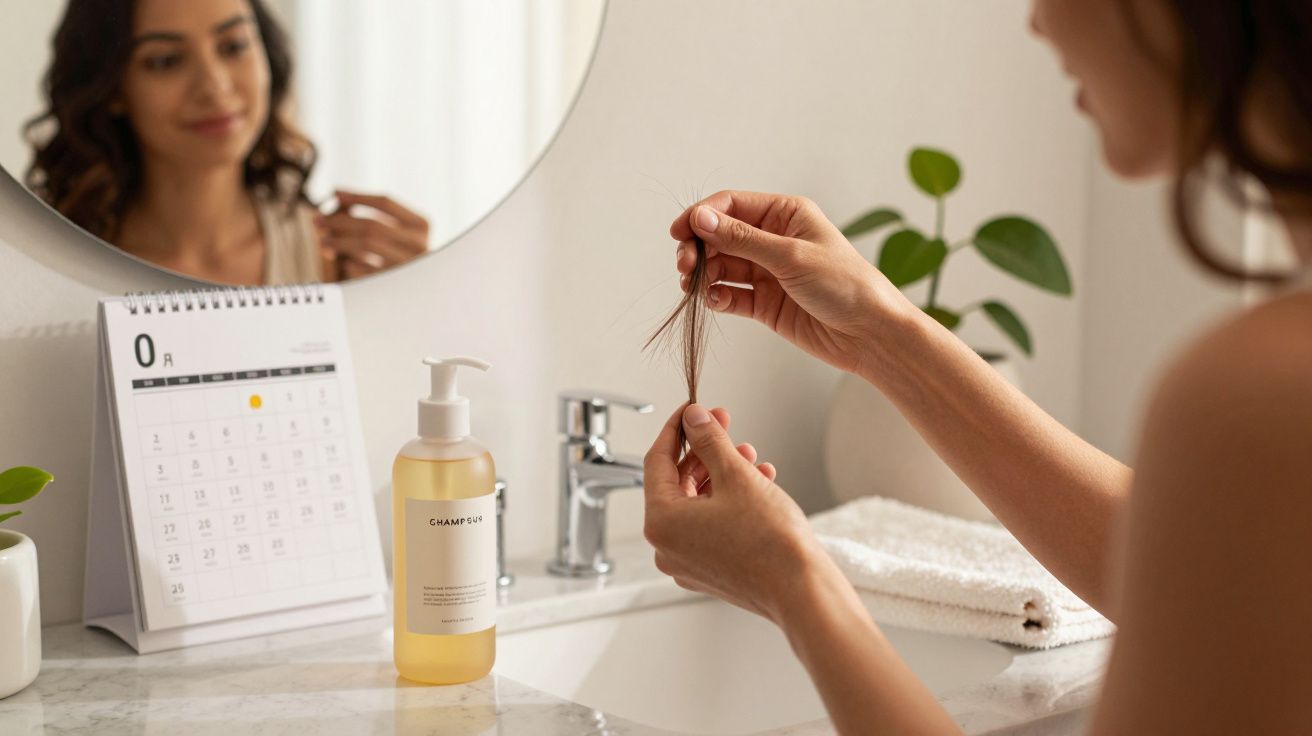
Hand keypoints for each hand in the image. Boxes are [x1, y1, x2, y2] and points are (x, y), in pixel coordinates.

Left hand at [317, 190, 428, 278]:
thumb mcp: (402, 232)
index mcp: (421, 225)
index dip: (358, 196)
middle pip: (372, 224)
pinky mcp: (395, 284)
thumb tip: (337, 194)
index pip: (386, 203)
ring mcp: (407, 265)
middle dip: (340, 220)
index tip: (335, 194)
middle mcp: (419, 244)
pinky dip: (350, 263)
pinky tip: (344, 261)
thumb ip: (376, 213)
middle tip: (318, 220)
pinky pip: (365, 268)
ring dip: (339, 240)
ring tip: (323, 241)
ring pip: (365, 244)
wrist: (423, 292)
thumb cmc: (406, 254)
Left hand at [643, 402, 826, 624]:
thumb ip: (709, 441)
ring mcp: (687, 562)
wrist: (802, 590)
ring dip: (721, 474)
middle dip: (705, 452)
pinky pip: (710, 525)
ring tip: (751, 456)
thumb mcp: (736, 476)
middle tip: (725, 425)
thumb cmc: (770, 541)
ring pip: (697, 504)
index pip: (657, 462)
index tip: (692, 410)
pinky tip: (759, 483)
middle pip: (677, 483)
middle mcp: (667, 547)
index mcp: (661, 523)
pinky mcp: (710, 571)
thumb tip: (693, 419)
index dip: (676, 429)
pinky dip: (729, 501)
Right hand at [672, 190, 914, 375]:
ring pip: (722, 266)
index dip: (702, 216)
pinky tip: (714, 300)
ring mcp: (768, 272)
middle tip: (685, 265)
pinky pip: (731, 294)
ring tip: (694, 286)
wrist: (870, 334)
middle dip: (699, 248)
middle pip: (721, 236)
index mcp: (785, 215)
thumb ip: (742, 239)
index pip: (732, 204)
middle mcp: (774, 240)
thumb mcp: (790, 255)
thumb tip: (701, 219)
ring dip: (703, 274)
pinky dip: (717, 296)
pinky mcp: (765, 303)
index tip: (679, 232)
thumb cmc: (845, 285)